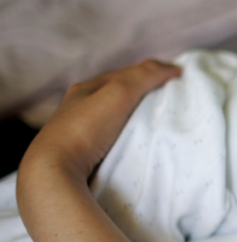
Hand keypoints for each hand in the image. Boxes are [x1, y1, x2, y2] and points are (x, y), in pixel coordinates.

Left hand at [20, 60, 180, 180]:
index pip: (125, 74)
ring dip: (134, 118)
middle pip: (117, 96)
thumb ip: (145, 76)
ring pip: (114, 119)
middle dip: (142, 94)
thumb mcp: (118, 92)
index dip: (152, 72)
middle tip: (170, 99)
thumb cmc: (86, 128)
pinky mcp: (82, 157)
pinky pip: (111, 140)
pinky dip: (126, 137)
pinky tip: (134, 144)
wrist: (54, 172)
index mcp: (85, 90)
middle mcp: (79, 109)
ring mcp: (79, 133)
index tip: (177, 77)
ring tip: (155, 123)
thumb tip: (174, 68)